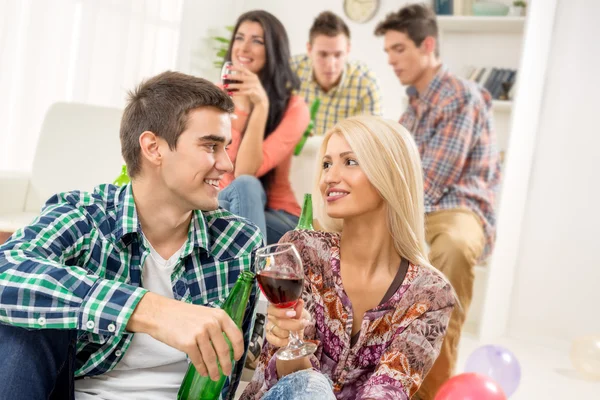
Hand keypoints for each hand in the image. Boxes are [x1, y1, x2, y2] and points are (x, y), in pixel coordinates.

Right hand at [127, 292, 243, 381]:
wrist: (161, 313)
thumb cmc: (182, 314)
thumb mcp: (205, 314)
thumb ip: (217, 326)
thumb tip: (227, 346)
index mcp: (219, 315)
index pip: (236, 335)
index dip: (239, 349)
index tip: (238, 358)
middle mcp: (212, 323)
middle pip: (224, 350)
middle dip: (227, 364)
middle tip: (227, 371)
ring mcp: (200, 333)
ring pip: (212, 358)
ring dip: (214, 370)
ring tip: (215, 376)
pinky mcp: (188, 343)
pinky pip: (198, 360)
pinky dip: (202, 369)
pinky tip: (204, 372)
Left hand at [224, 64, 268, 107]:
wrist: (262, 99)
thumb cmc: (254, 90)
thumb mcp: (251, 82)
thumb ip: (245, 77)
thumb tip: (236, 73)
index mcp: (252, 75)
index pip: (243, 69)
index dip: (235, 67)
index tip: (227, 66)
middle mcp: (253, 79)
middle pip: (241, 77)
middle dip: (231, 76)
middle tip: (224, 76)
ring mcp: (254, 86)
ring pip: (240, 86)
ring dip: (232, 86)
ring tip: (225, 86)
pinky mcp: (253, 92)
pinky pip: (242, 92)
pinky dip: (236, 93)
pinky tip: (230, 93)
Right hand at [265, 299, 309, 347]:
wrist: (298, 329)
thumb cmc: (298, 318)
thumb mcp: (301, 312)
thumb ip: (299, 309)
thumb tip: (300, 302)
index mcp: (276, 307)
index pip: (273, 309)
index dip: (282, 312)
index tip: (293, 313)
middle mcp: (271, 316)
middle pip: (279, 322)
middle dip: (293, 325)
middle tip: (301, 324)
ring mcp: (269, 327)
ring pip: (280, 332)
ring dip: (290, 333)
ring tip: (294, 332)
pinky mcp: (269, 336)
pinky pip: (275, 341)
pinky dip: (283, 341)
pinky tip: (288, 339)